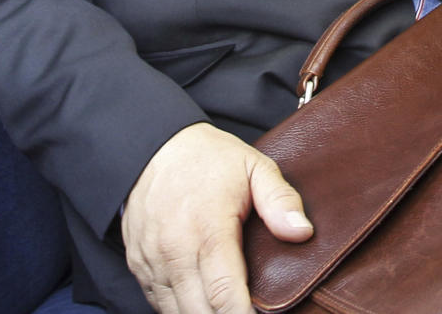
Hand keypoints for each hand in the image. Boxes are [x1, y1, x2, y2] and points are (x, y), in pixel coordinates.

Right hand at [121, 121, 312, 313]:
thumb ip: (280, 200)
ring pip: (177, 313)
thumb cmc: (210, 158)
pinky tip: (201, 301)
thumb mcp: (254, 166)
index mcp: (209, 229)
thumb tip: (303, 233)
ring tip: (227, 307)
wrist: (155, 145)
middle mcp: (175, 251)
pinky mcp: (138, 265)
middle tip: (250, 312)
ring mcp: (152, 261)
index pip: (225, 296)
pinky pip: (158, 302)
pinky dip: (181, 308)